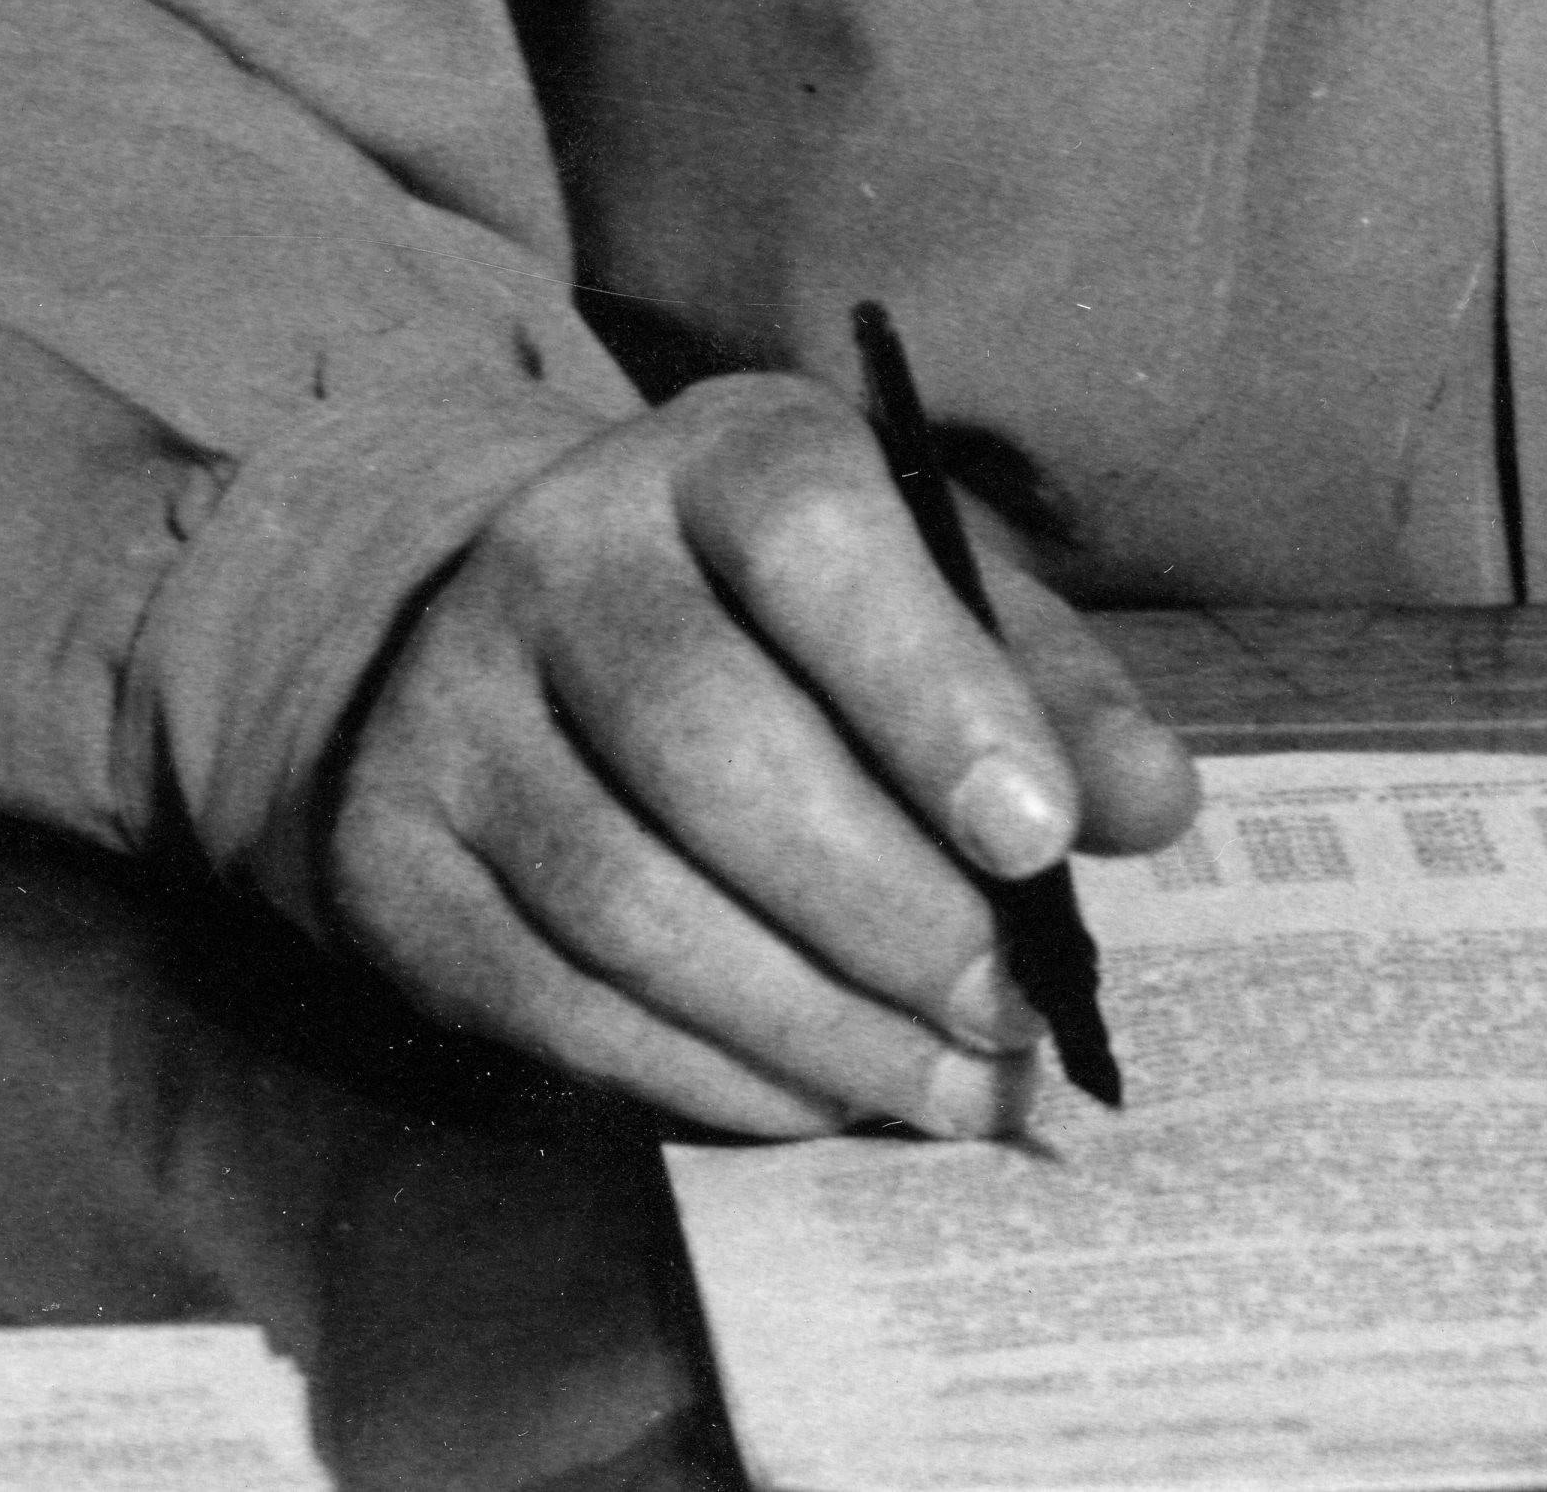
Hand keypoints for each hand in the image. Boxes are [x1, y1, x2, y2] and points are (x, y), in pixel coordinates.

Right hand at [320, 375, 1198, 1135]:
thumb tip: (1152, 805)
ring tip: (947, 1083)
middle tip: (1010, 1013)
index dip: (930, 689)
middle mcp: (557, 556)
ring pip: (631, 902)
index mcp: (716, 452)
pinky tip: (820, 1095)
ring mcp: (452, 709)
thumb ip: (1047, 685)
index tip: (1038, 837)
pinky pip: (561, 1004)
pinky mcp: (394, 864)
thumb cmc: (774, 617)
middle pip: (713, 745)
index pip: (812, 540)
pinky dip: (711, 1076)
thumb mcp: (920, 592)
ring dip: (812, 1023)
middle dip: (887, 906)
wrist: (494, 627)